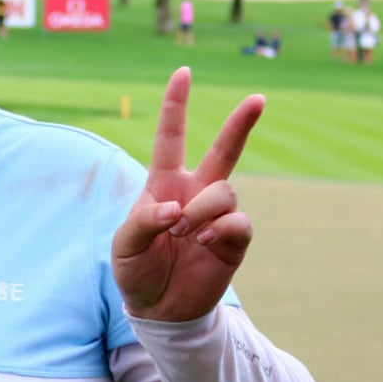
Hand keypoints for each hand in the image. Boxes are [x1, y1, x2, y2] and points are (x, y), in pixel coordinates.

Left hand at [112, 67, 264, 321]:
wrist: (159, 308)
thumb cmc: (137, 269)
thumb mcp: (124, 245)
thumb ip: (143, 221)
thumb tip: (174, 210)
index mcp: (163, 184)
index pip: (171, 137)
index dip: (176, 105)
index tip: (184, 73)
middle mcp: (195, 193)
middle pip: (224, 151)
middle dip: (241, 124)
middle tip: (258, 99)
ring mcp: (216, 215)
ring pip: (225, 191)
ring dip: (202, 211)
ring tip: (184, 234)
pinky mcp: (233, 240)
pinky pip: (238, 222)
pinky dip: (219, 230)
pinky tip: (203, 244)